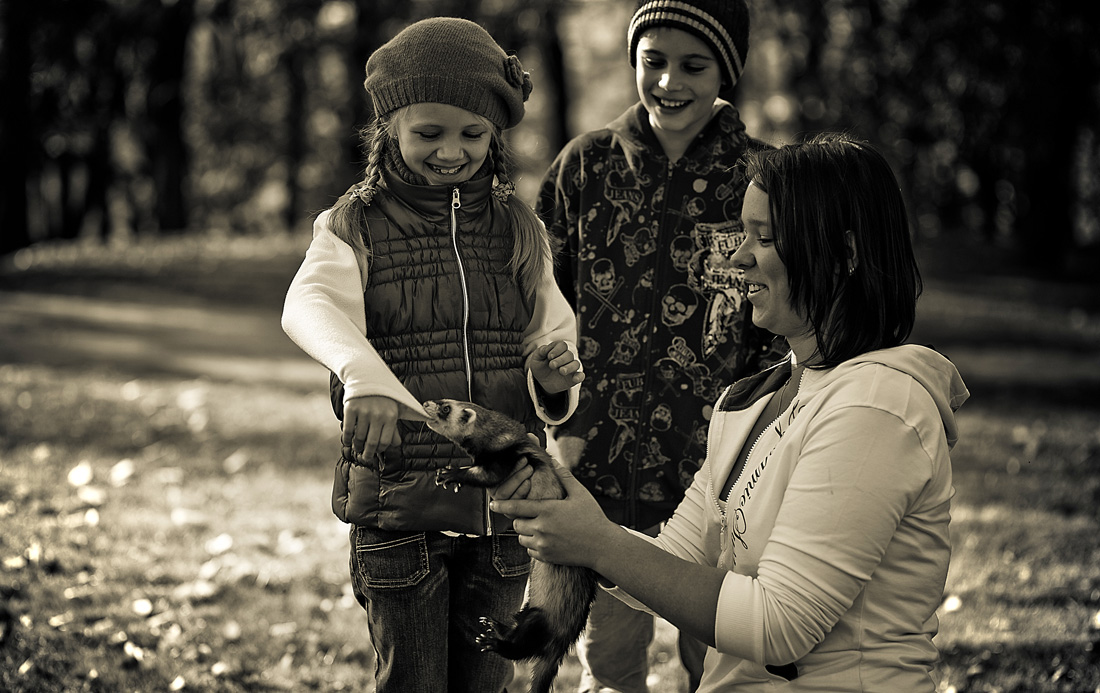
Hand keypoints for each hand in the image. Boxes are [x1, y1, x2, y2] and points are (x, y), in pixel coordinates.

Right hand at [342, 396, 400, 462]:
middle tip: (365, 457)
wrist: (367, 377)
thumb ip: (393, 428)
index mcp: (391, 417)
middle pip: (372, 442)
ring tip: (357, 448)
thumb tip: (396, 444)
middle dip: (368, 453)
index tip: (375, 452)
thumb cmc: (382, 397)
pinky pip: (348, 430)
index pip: (385, 442)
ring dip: (357, 446)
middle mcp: (378, 415)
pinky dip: (347, 439)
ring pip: (359, 438)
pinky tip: (347, 441)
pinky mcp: (351, 408)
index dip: (379, 450)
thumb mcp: (392, 410)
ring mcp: (364, 412)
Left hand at [490, 463, 612, 566]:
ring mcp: (543, 545)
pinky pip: (530, 551)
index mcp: (547, 510)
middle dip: (520, 519)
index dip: (502, 505)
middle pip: (516, 524)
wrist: (602, 546)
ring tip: (540, 527)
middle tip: (533, 516)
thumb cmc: (592, 517)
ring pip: (521, 538)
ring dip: (526, 532)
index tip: (493, 504)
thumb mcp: (580, 494)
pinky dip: (533, 545)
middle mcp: (542, 528)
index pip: (517, 506)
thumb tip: (553, 460)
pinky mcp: (546, 557)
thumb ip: (564, 476)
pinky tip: (546, 540)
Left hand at [528, 341, 584, 393]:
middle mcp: (566, 357)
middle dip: (560, 359)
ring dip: (569, 367)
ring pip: (576, 364)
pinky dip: (579, 376)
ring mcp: (571, 368)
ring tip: (561, 371)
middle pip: (569, 354)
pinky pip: (581, 376)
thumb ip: (540, 352)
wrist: (542, 381)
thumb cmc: (540, 366)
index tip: (549, 356)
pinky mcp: (573, 378)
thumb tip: (545, 349)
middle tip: (552, 365)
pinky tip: (575, 378)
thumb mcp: (536, 359)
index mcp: (558, 350)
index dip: (557, 350)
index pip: (562, 345)